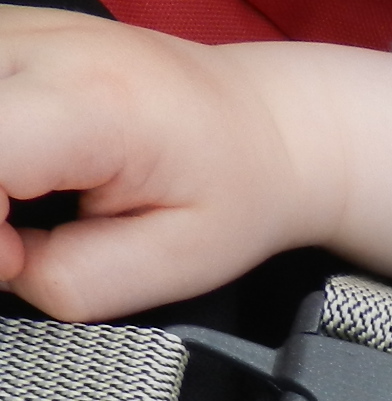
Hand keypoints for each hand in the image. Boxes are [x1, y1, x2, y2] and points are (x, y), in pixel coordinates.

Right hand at [0, 6, 391, 319]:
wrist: (264, 123)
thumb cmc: (232, 188)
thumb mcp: (171, 265)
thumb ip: (68, 279)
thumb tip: (0, 268)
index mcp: (88, 102)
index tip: (20, 255)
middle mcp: (36, 45)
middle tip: (28, 235)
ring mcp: (11, 28)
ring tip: (33, 196)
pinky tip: (23, 165)